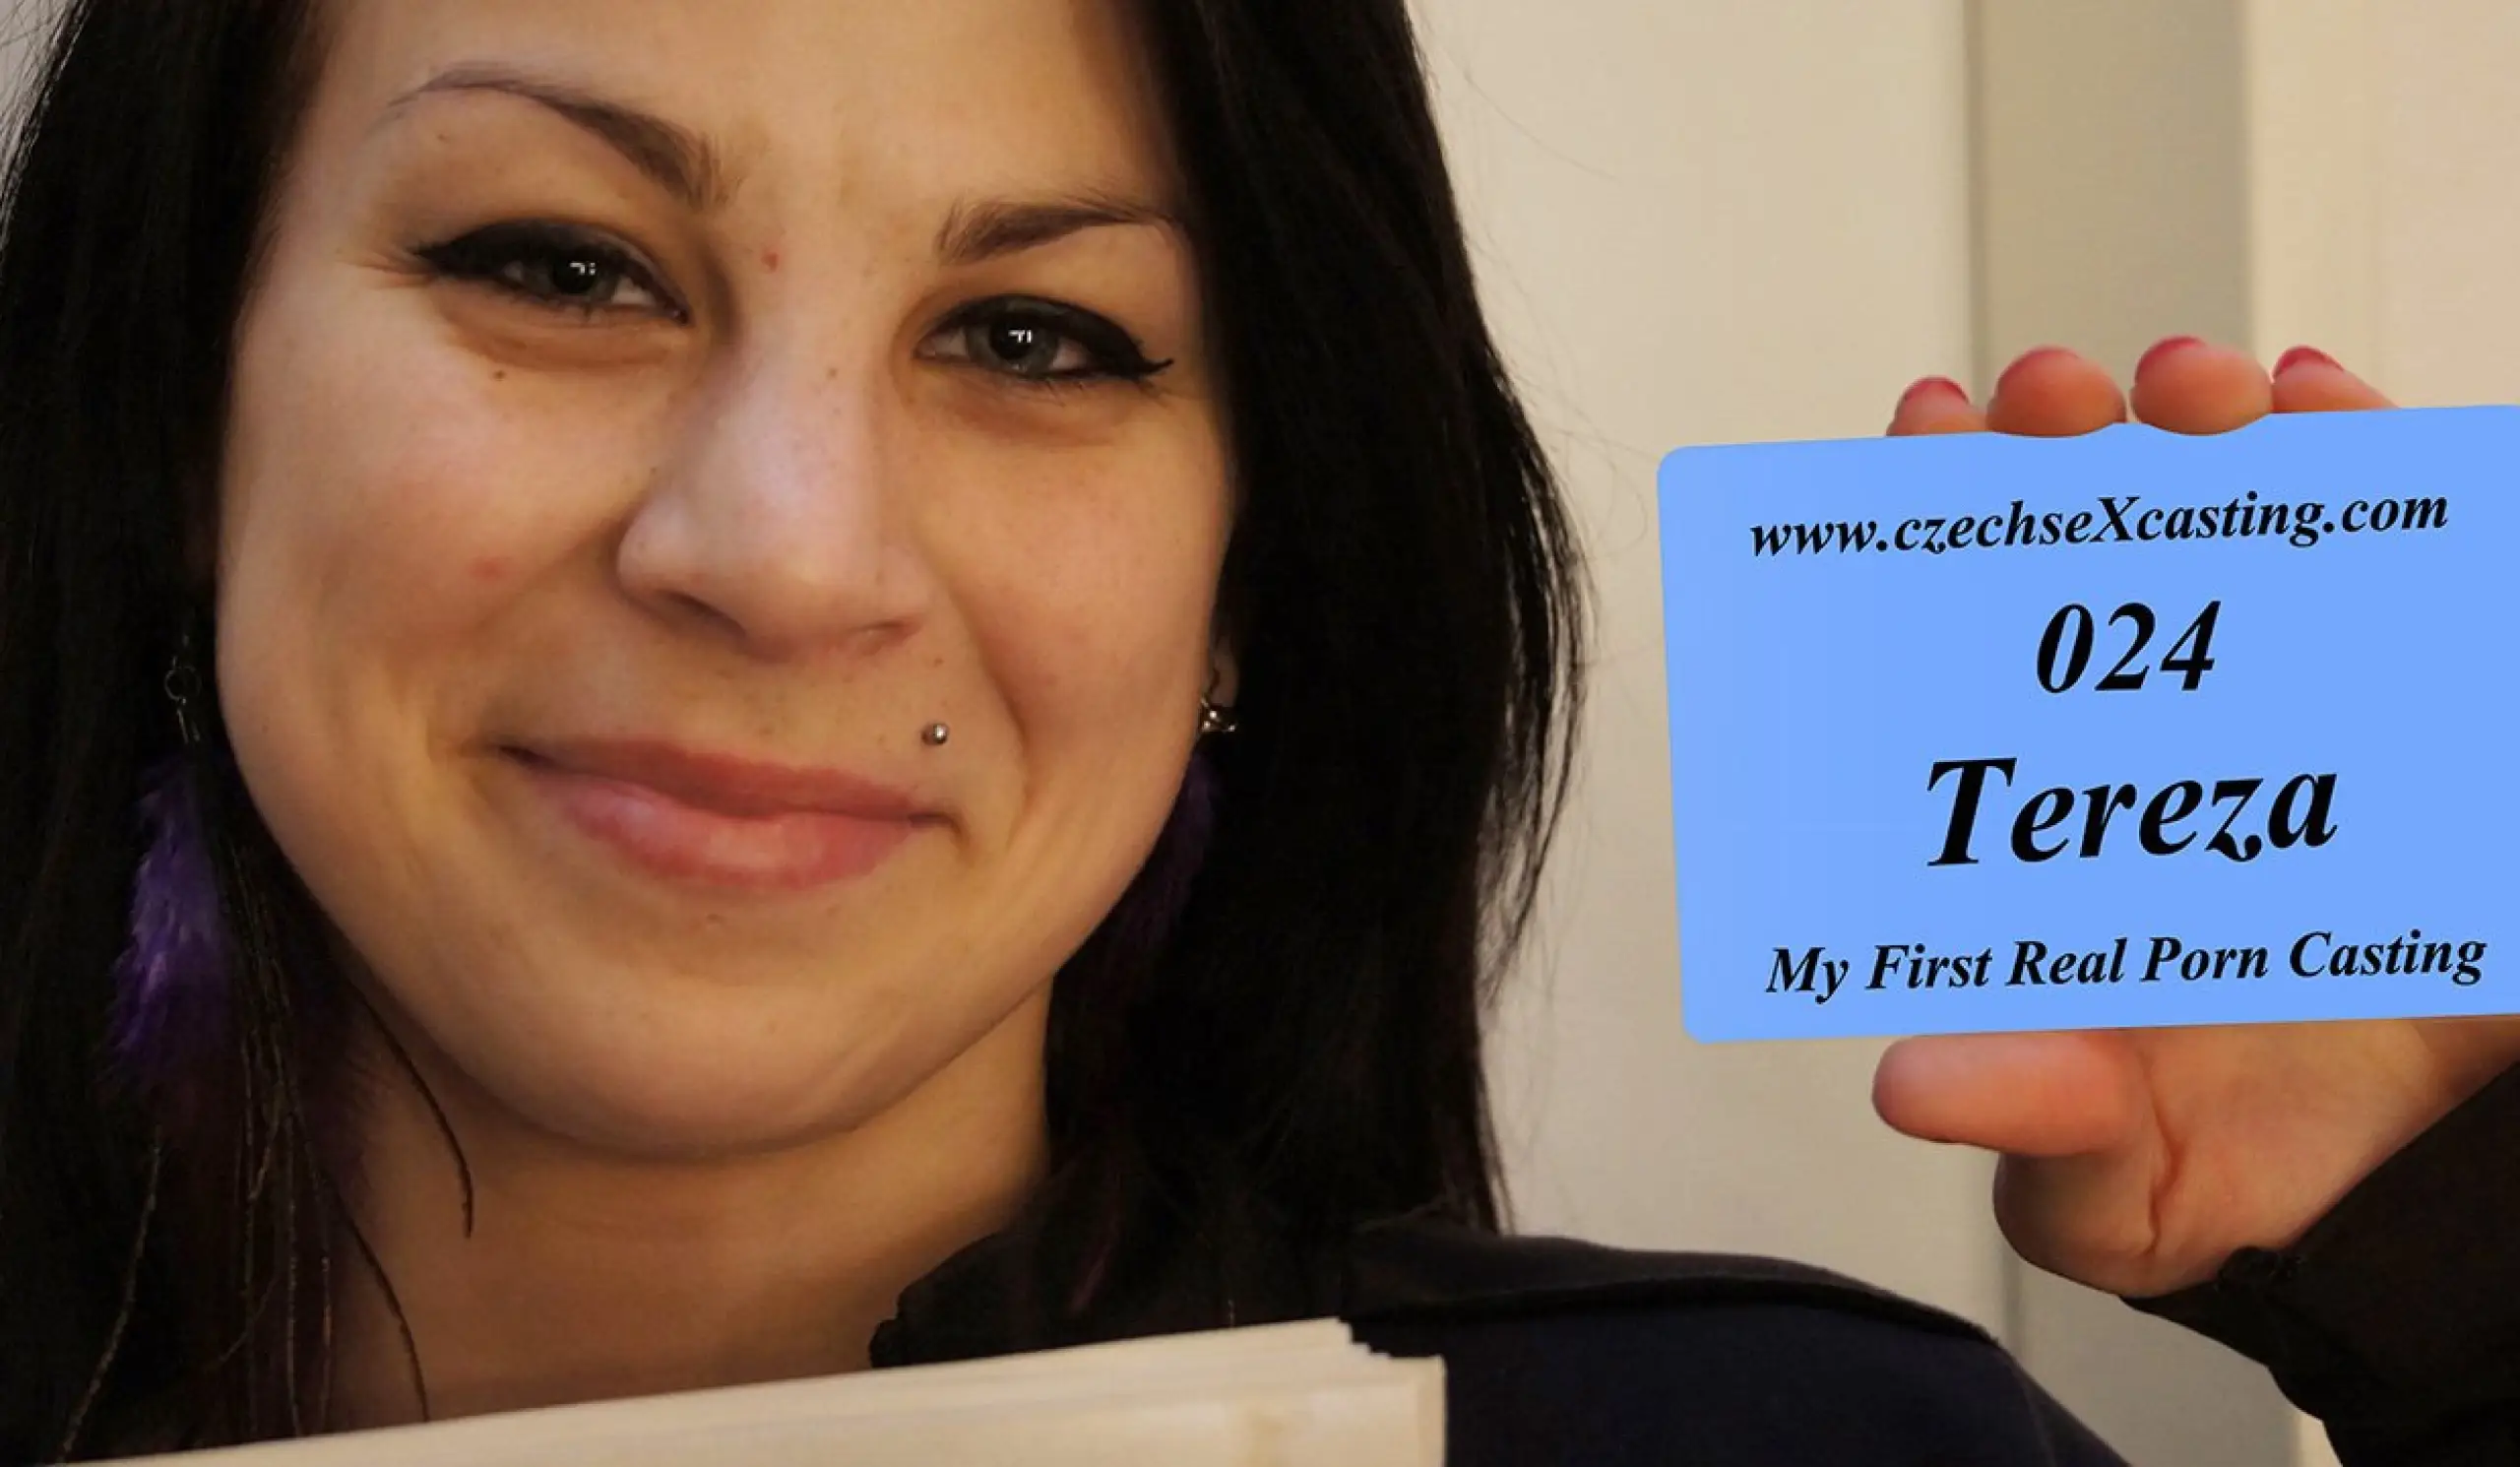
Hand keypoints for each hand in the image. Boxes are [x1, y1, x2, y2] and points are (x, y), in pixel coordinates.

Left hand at [1869, 338, 2519, 1296]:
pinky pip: (2415, 554)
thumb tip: (1911, 1086)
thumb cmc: (2245, 1163)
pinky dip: (2380, 463)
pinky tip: (2335, 408)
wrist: (2447, 1193)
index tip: (1916, 439)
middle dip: (2056, 444)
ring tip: (2196, 389)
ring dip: (2210, 427)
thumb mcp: (2122, 1179)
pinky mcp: (2431, 695)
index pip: (1959, 638)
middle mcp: (2155, 729)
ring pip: (2244, 515)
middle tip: (2046, 401)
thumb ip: (2029, 1119)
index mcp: (2047, 814)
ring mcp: (2294, 696)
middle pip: (2086, 542)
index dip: (1925, 528)